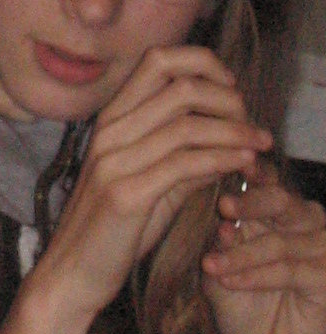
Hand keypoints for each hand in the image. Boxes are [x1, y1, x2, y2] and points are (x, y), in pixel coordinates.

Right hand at [0, 46, 267, 333]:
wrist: (72, 274)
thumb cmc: (112, 230)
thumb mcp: (151, 184)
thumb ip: (183, 157)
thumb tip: (229, 141)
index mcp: (111, 119)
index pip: (158, 60)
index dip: (203, 63)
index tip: (231, 90)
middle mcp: (110, 131)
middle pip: (179, 84)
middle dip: (228, 98)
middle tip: (251, 123)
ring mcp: (114, 161)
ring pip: (187, 124)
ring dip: (235, 131)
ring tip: (260, 145)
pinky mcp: (125, 194)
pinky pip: (183, 163)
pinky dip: (222, 158)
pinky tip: (243, 164)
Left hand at [203, 170, 325, 333]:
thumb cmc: (240, 305)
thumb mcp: (220, 267)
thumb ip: (221, 242)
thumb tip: (225, 222)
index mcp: (278, 210)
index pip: (266, 181)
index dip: (248, 170)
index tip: (221, 162)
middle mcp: (306, 224)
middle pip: (281, 201)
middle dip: (251, 202)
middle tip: (223, 206)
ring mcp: (322, 250)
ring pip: (280, 242)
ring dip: (243, 254)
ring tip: (211, 265)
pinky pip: (289, 271)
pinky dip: (256, 275)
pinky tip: (228, 280)